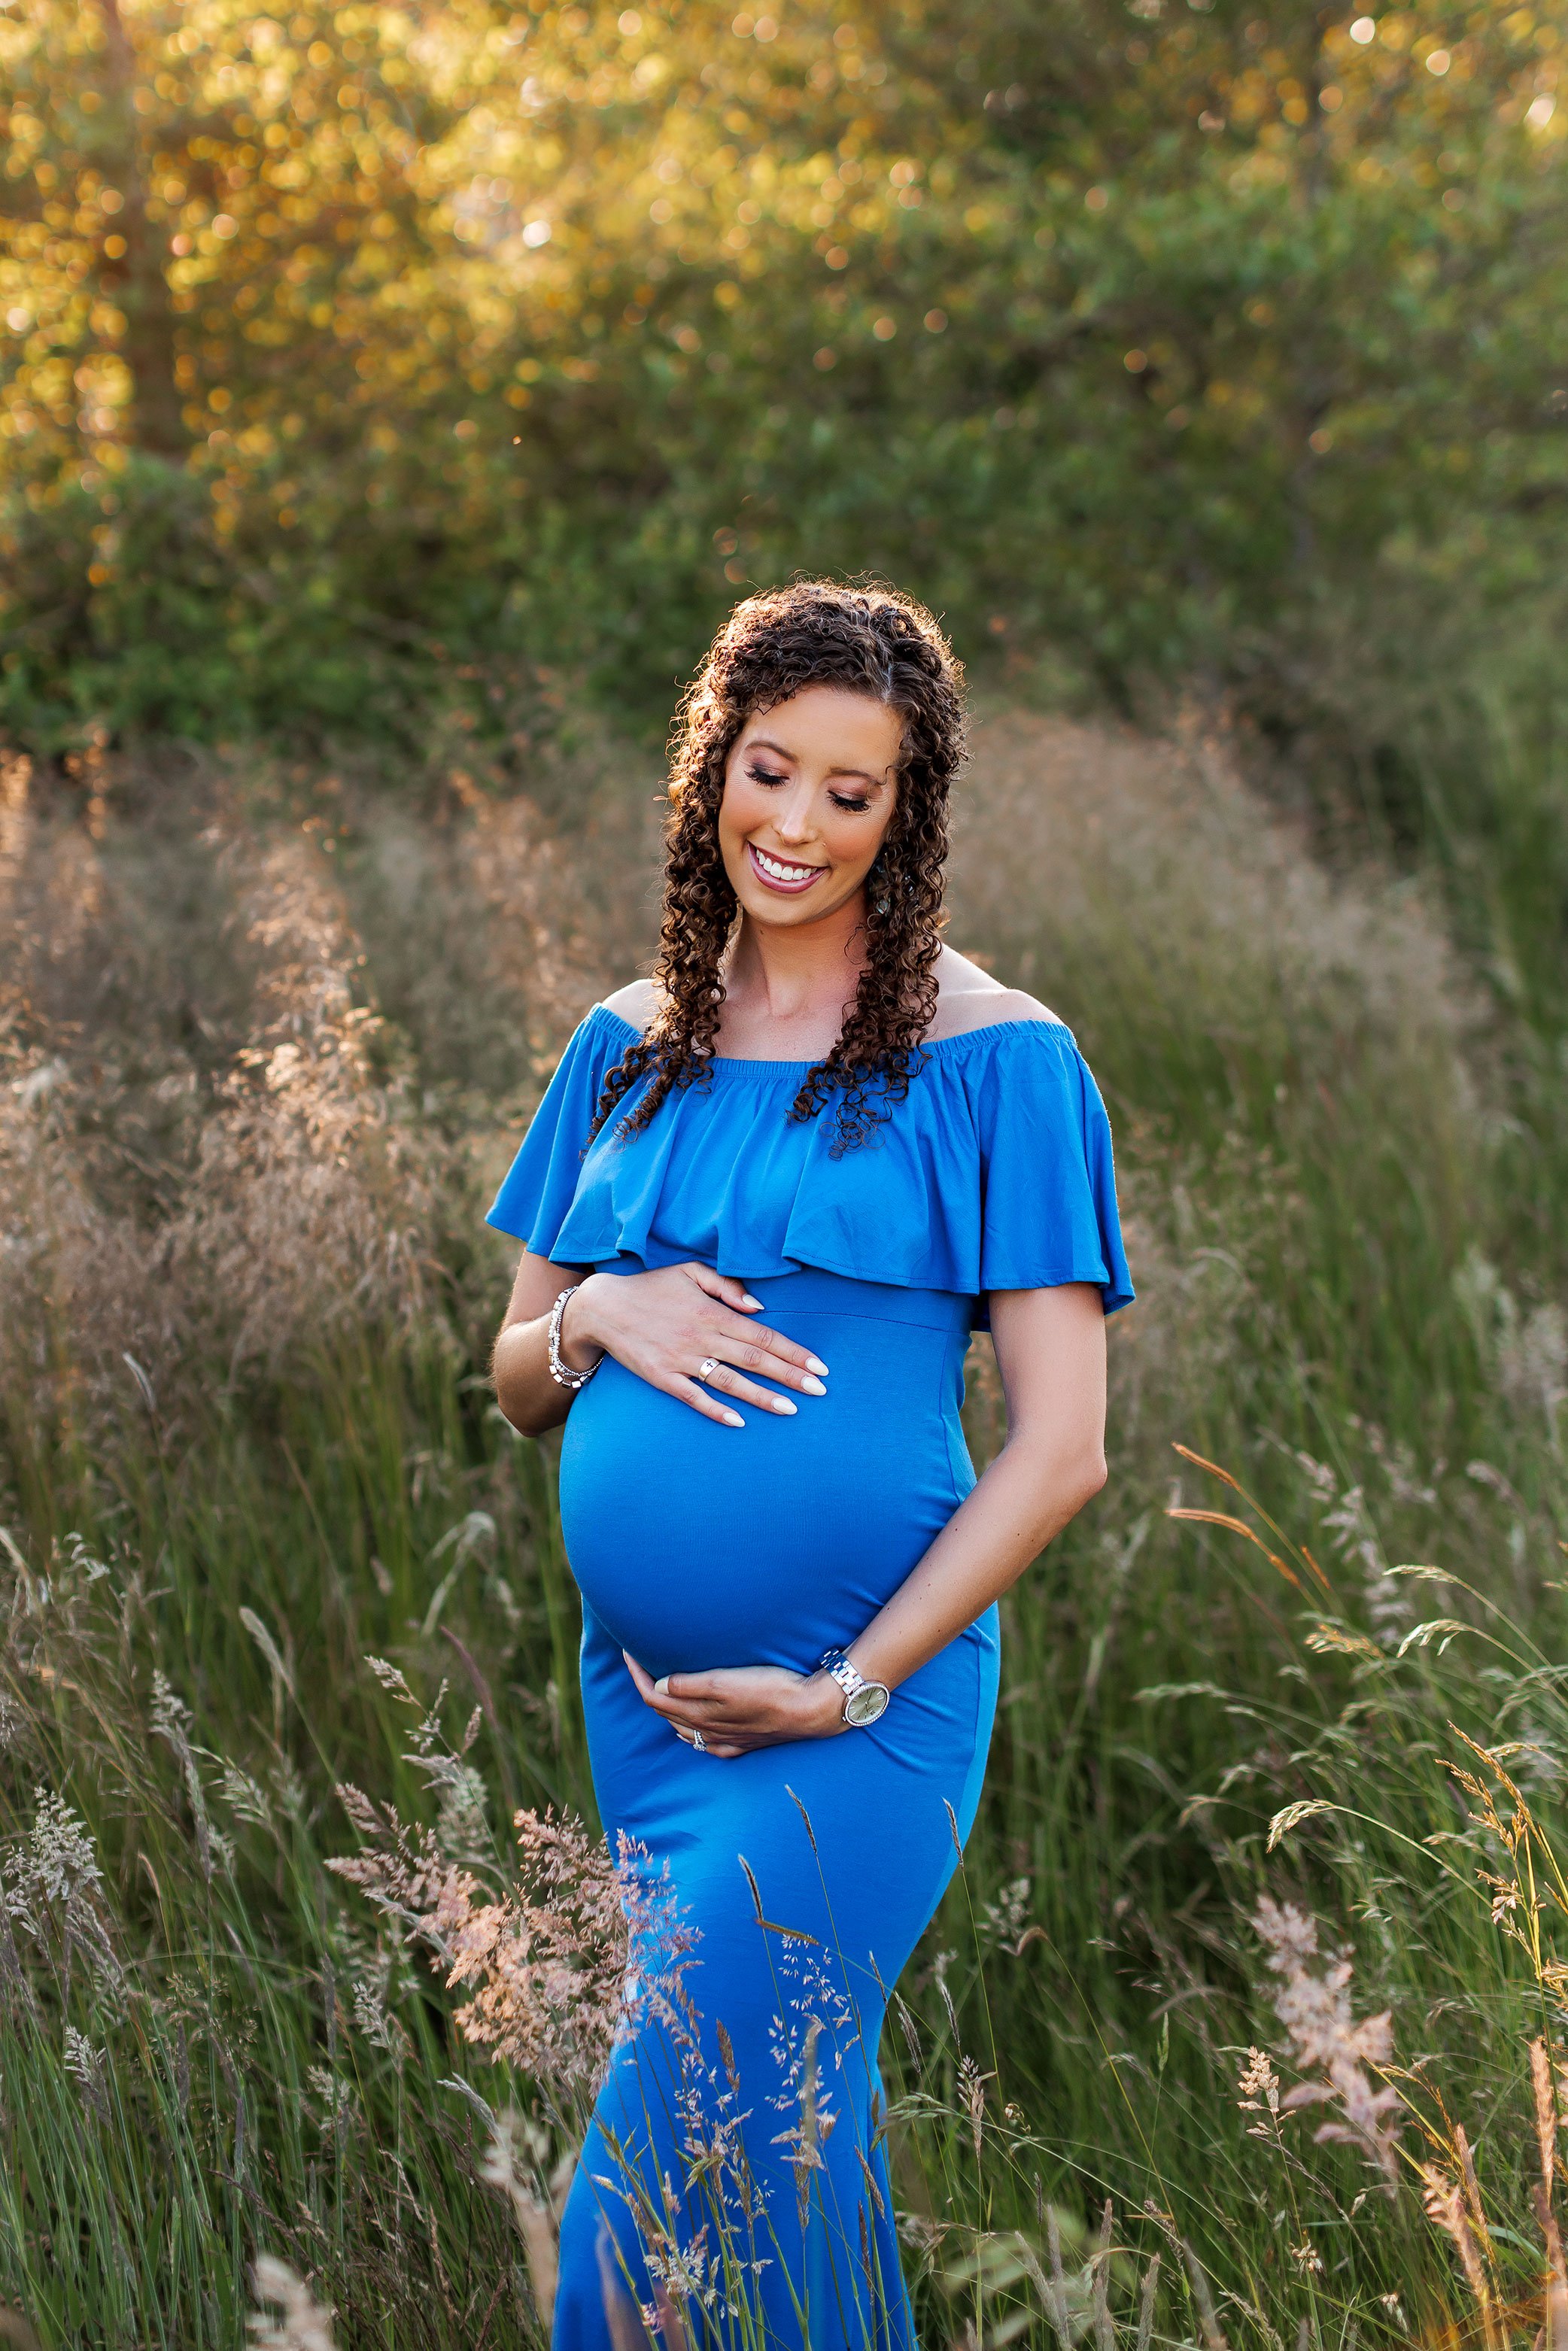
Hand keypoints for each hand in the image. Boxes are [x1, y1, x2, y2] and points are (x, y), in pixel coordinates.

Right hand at [566, 1263, 828, 1427]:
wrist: (601, 1308)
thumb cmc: (652, 1288)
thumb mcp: (690, 1272)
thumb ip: (727, 1286)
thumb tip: (759, 1308)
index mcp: (712, 1313)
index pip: (763, 1336)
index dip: (794, 1352)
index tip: (819, 1366)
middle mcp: (701, 1338)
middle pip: (754, 1360)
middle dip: (791, 1377)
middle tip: (820, 1391)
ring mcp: (681, 1360)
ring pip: (729, 1382)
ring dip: (763, 1397)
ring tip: (792, 1410)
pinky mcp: (661, 1378)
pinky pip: (693, 1397)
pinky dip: (716, 1410)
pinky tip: (739, 1422)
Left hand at [623, 1653, 845, 1757]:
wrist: (811, 1710)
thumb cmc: (770, 1689)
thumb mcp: (726, 1683)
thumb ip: (690, 1686)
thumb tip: (658, 1686)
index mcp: (699, 1715)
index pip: (654, 1698)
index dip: (638, 1676)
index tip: (628, 1651)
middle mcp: (708, 1732)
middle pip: (665, 1714)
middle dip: (649, 1689)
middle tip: (641, 1663)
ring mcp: (726, 1740)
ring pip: (684, 1729)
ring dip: (668, 1709)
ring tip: (662, 1687)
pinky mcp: (744, 1743)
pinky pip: (706, 1742)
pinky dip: (692, 1730)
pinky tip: (697, 1725)